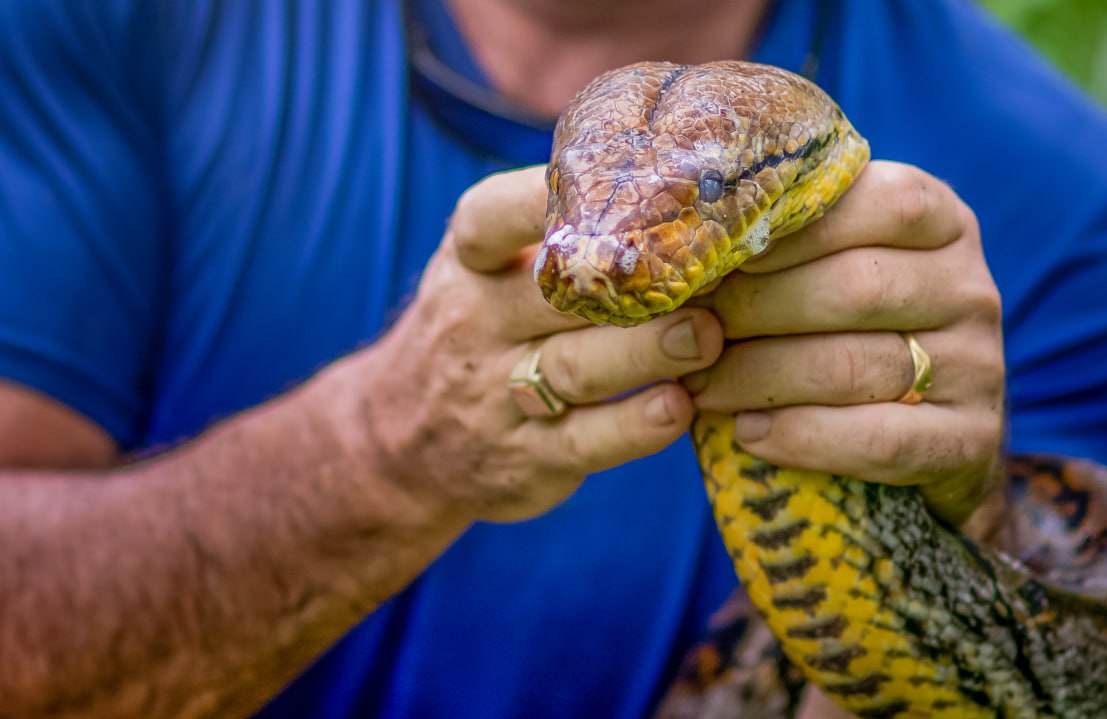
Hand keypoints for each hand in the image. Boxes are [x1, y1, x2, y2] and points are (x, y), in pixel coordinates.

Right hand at [350, 166, 722, 522]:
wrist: (399, 443)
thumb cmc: (477, 330)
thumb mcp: (484, 274)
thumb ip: (552, 234)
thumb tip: (669, 174)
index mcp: (467, 264)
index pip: (492, 219)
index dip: (545, 198)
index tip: (623, 179)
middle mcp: (475, 323)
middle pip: (554, 295)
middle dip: (630, 280)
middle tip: (708, 267)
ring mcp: (497, 396)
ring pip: (575, 369)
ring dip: (646, 353)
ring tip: (706, 336)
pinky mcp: (527, 459)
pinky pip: (584, 442)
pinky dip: (634, 428)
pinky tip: (679, 409)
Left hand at [684, 161, 1003, 525]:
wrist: (936, 440)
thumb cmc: (854, 334)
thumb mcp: (836, 269)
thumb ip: (788, 241)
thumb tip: (682, 234)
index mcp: (940, 222)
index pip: (871, 201)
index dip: (783, 227)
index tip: (711, 254)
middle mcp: (971, 286)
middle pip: (853, 286)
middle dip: (753, 309)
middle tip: (686, 331)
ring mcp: (981, 365)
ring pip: (855, 364)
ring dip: (758, 377)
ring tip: (698, 387)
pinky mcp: (970, 440)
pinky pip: (878, 439)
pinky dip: (801, 437)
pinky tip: (747, 434)